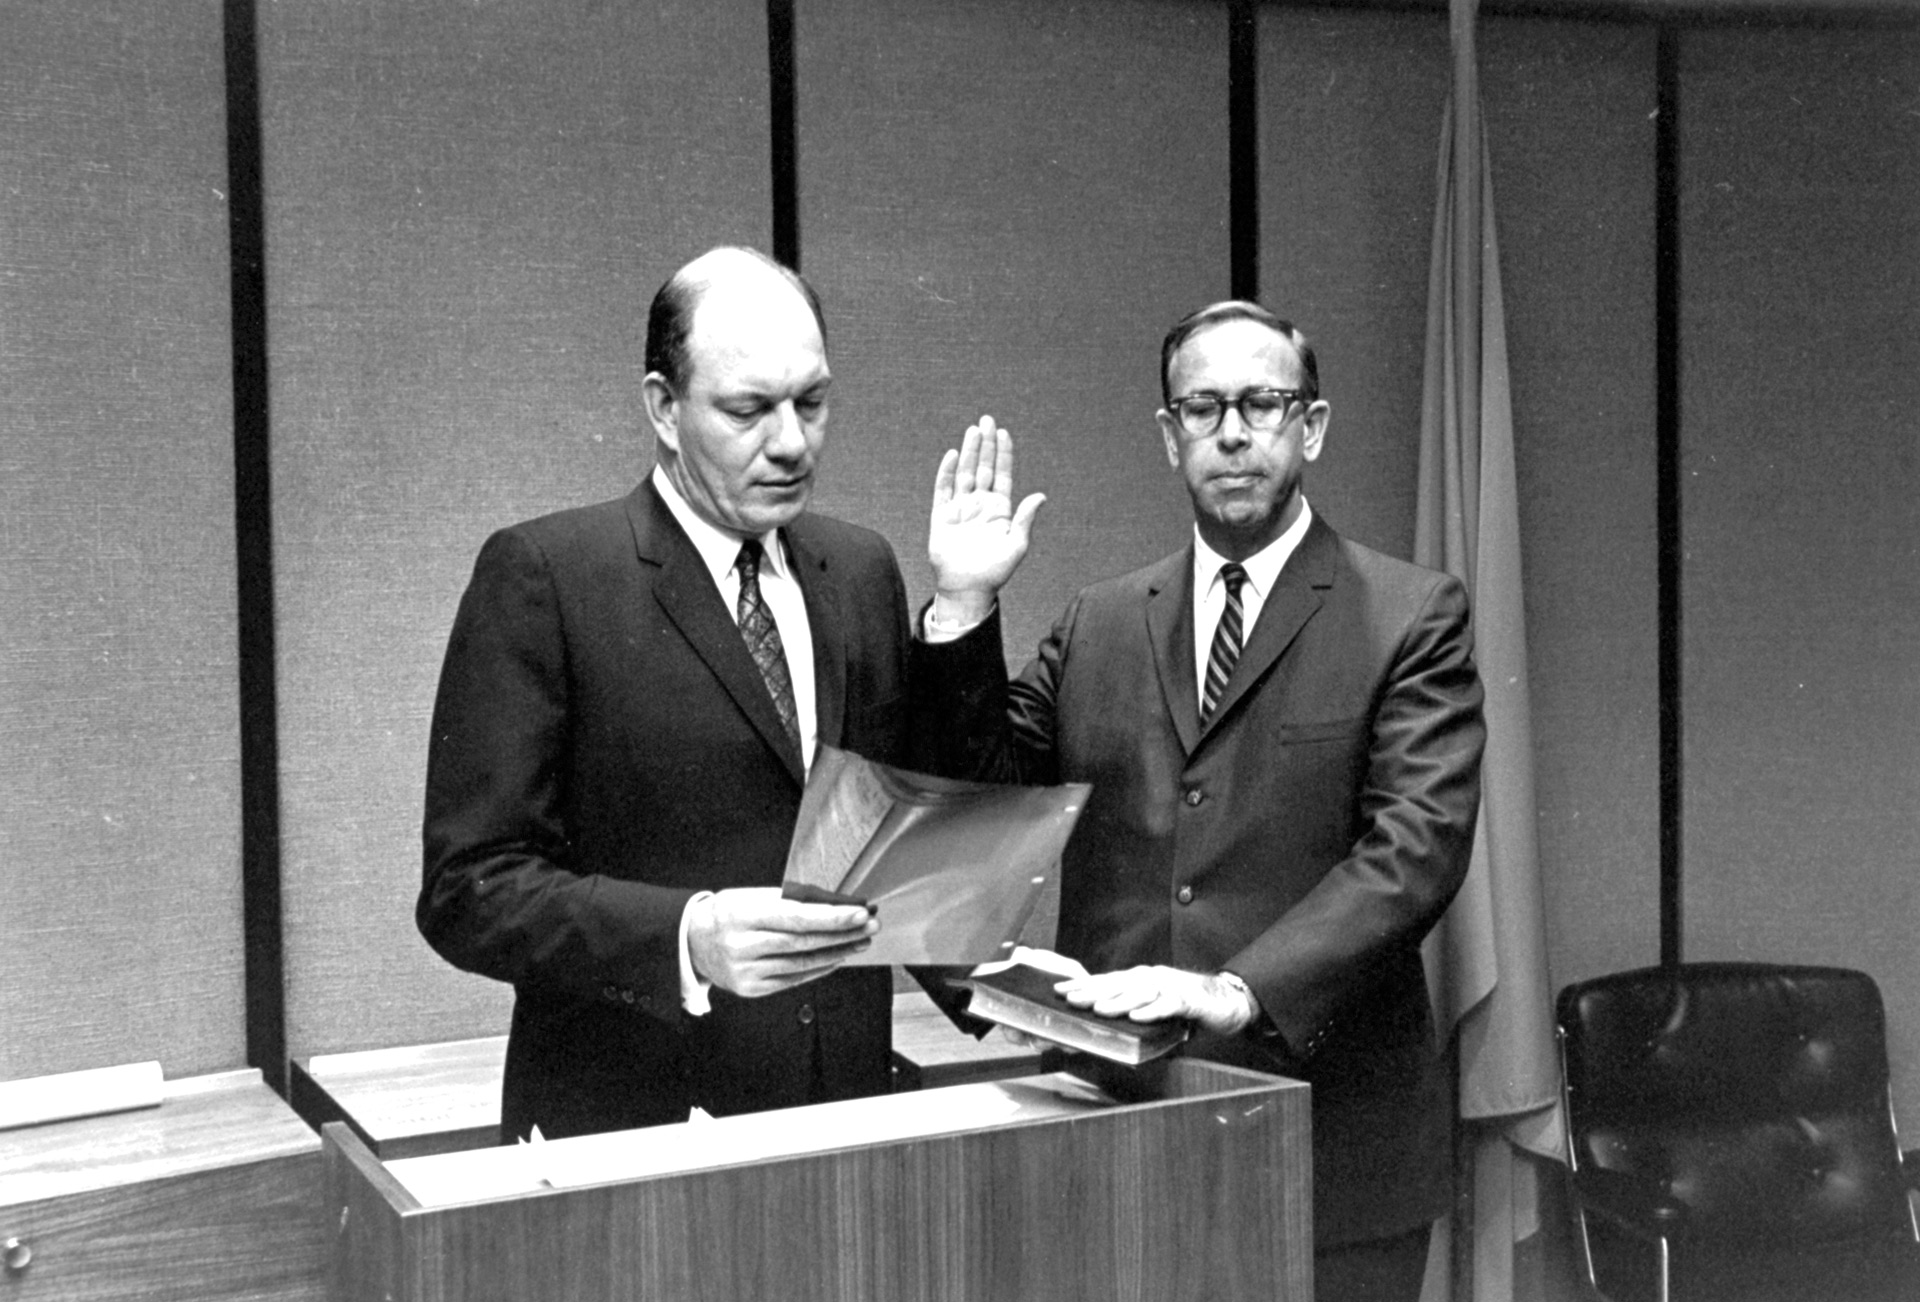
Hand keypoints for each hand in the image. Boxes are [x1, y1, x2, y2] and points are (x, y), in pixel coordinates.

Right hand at [686, 887, 876, 997]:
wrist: (691, 942)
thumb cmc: (727, 913)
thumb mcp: (751, 896)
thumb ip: (790, 901)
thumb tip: (835, 904)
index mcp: (742, 914)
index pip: (795, 917)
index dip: (831, 917)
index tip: (859, 913)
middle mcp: (742, 946)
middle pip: (803, 943)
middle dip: (842, 934)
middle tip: (870, 925)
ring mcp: (745, 971)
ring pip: (802, 964)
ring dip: (837, 952)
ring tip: (860, 941)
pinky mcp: (750, 989)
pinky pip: (793, 979)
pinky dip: (819, 968)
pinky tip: (836, 957)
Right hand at [927, 415, 1045, 625]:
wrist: (968, 588)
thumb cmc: (995, 571)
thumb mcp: (1017, 545)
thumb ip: (1026, 519)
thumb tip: (1041, 495)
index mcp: (1000, 509)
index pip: (1002, 474)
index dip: (1003, 453)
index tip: (1003, 433)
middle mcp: (980, 504)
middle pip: (983, 467)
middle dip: (985, 444)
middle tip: (987, 420)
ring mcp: (961, 508)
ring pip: (965, 473)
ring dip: (969, 451)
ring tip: (973, 430)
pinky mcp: (942, 516)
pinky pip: (943, 489)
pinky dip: (947, 472)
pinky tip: (952, 455)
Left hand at [1055, 965, 1258, 1035]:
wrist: (1226, 999)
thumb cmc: (1186, 1003)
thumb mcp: (1153, 1004)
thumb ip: (1132, 1010)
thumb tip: (1101, 1022)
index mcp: (1140, 978)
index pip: (1106, 980)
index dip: (1083, 985)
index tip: (1059, 990)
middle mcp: (1152, 978)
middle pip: (1118, 984)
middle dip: (1092, 991)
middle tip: (1070, 999)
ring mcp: (1170, 986)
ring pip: (1140, 993)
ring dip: (1118, 1001)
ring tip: (1099, 1009)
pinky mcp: (1188, 999)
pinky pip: (1168, 1004)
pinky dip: (1153, 1011)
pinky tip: (1139, 1018)